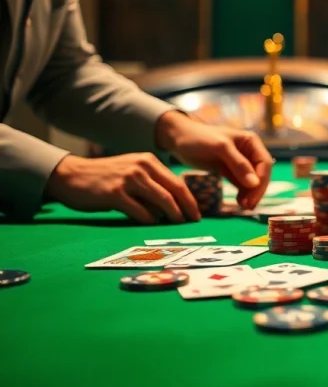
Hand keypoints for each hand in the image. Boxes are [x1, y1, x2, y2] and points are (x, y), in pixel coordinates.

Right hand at [45, 153, 199, 223]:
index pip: (177, 182)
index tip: (196, 214)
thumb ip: (151, 183)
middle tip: (193, 222)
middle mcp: (141, 167)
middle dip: (187, 209)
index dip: (189, 200)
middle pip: (174, 191)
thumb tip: (175, 205)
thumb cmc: (105, 178)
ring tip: (176, 225)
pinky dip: (150, 220)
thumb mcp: (132, 172)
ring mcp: (128, 180)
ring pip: (162, 200)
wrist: (71, 175)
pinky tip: (153, 225)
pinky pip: (140, 211)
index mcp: (148, 161)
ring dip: (172, 216)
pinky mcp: (115, 194)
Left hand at [156, 111, 272, 209]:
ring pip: (252, 181)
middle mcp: (249, 151)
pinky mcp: (231, 170)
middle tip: (248, 206)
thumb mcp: (220, 148)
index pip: (264, 163)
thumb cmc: (199, 137)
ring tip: (243, 206)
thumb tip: (255, 183)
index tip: (253, 195)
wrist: (178, 138)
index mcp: (251, 141)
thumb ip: (238, 164)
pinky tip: (239, 201)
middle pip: (260, 174)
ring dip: (250, 194)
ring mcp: (241, 162)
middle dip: (256, 190)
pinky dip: (243, 193)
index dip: (261, 180)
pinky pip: (242, 183)